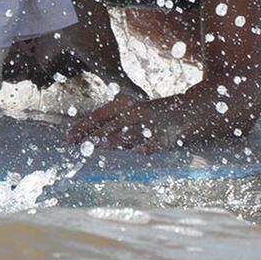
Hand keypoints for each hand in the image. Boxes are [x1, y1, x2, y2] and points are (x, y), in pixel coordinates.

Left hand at [65, 82, 259, 152]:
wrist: (193, 108)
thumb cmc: (157, 115)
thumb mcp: (134, 113)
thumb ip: (114, 123)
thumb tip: (90, 139)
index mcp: (126, 106)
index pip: (99, 116)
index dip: (83, 127)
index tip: (67, 139)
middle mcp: (137, 112)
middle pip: (111, 124)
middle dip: (93, 135)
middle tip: (78, 146)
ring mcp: (153, 123)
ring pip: (132, 132)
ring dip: (117, 139)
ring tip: (103, 146)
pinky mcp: (168, 133)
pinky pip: (158, 141)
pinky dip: (150, 146)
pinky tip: (142, 153)